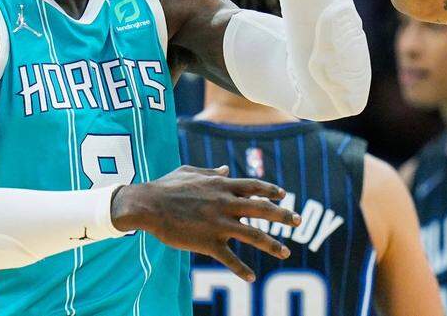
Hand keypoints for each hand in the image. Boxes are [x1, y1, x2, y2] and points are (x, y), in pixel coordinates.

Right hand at [111, 165, 300, 281]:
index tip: (284, 195)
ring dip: (272, 244)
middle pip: (262, 210)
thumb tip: (225, 170)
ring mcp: (218, 224)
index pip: (254, 187)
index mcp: (222, 185)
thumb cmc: (165, 186)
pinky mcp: (207, 243)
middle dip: (283, 216)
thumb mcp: (190, 172)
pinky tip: (251, 277)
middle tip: (299, 221)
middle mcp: (225, 203)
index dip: (271, 191)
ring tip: (286, 252)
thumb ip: (210, 173)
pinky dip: (241, 269)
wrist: (147, 205)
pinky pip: (229, 258)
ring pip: (253, 235)